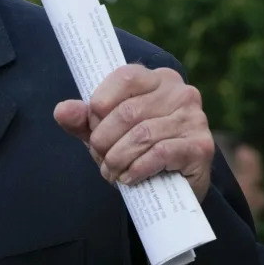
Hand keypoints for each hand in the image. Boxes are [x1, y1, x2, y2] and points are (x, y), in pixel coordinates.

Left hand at [53, 64, 213, 200]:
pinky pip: (160, 153)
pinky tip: (129, 178)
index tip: (92, 127)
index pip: (124, 77)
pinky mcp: (201, 146)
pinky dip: (137, 168)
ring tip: (110, 172)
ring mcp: (194, 118)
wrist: (173, 186)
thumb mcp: (104, 131)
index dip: (100, 105)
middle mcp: (181, 92)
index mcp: (157, 78)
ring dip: (117, 158)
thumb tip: (62, 110)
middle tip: (99, 157)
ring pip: (142, 134)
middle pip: (128, 111)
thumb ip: (82, 119)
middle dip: (104, 139)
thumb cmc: (136, 148)